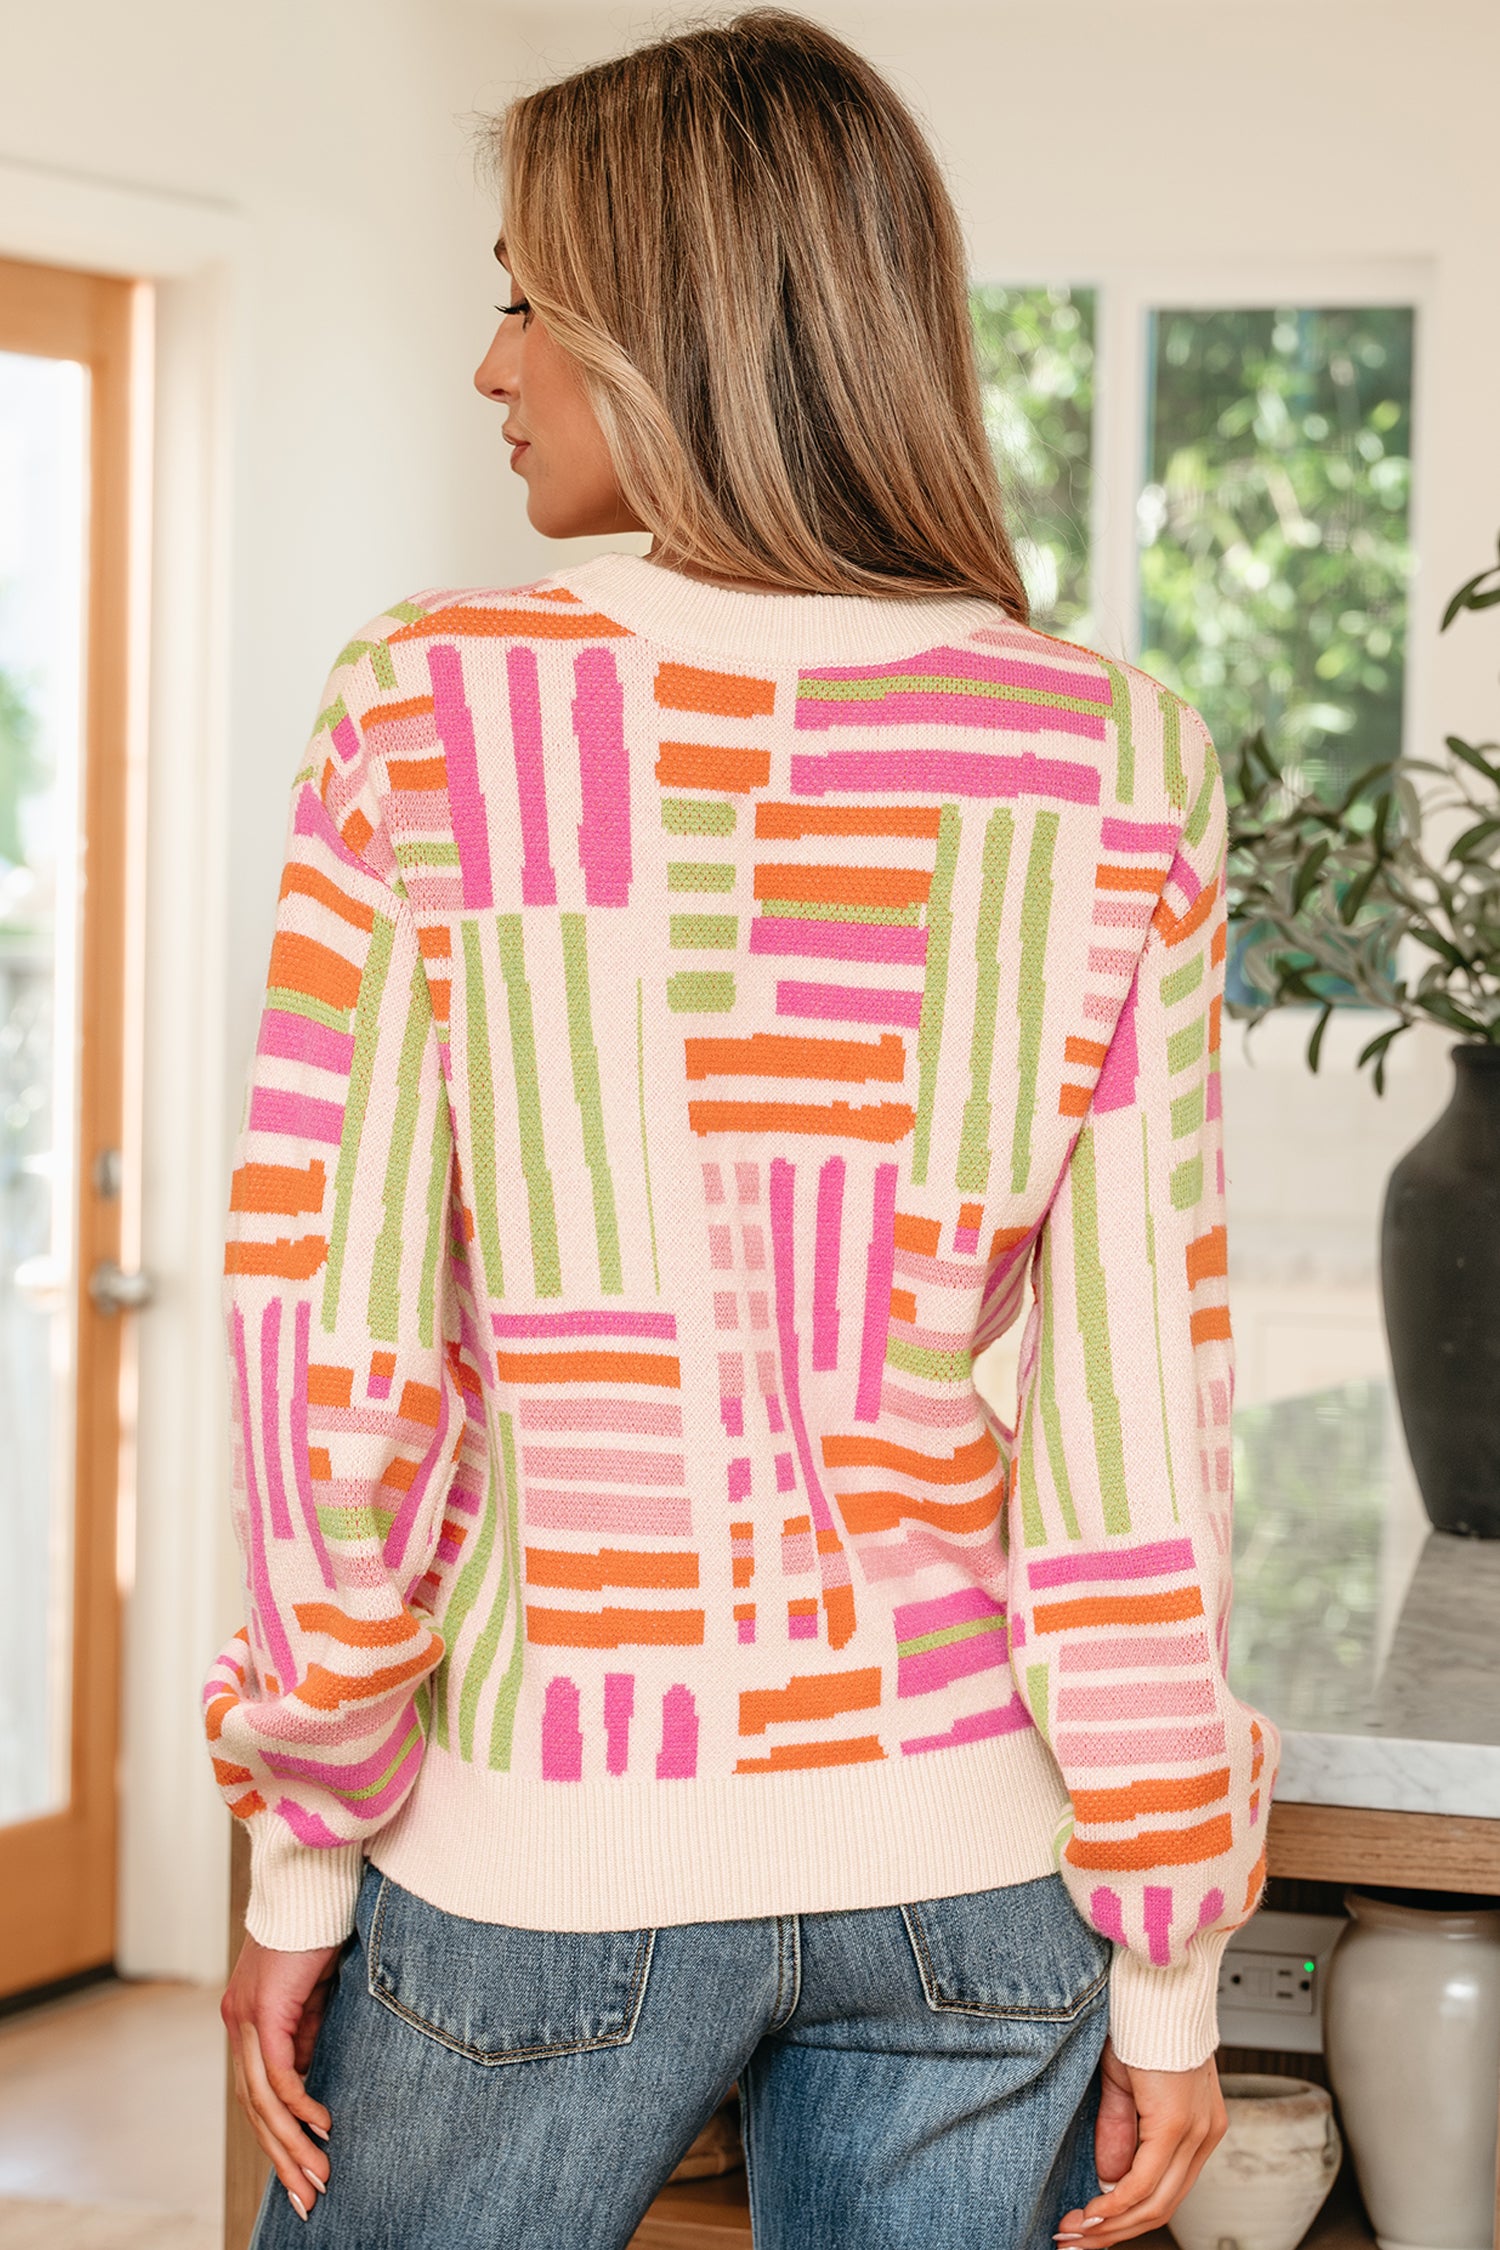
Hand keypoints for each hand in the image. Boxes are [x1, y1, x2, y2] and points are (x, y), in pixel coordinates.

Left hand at [222, 1934, 342, 2222]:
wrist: (310, 1877)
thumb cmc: (317, 1926)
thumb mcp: (314, 1992)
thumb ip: (307, 2032)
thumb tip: (309, 2078)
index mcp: (247, 2020)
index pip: (257, 2094)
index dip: (278, 2136)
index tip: (303, 2171)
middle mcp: (238, 2023)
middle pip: (255, 2109)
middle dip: (283, 2158)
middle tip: (308, 2198)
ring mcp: (247, 2017)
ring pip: (263, 2101)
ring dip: (292, 2144)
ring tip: (317, 2177)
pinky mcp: (265, 2008)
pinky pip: (279, 2072)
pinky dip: (299, 2105)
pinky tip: (321, 2126)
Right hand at [1056, 2037, 1226, 2245]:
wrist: (1156, 1979)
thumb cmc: (1142, 2017)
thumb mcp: (1127, 2081)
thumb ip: (1122, 2129)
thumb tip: (1110, 2179)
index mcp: (1198, 2124)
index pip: (1166, 2188)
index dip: (1126, 2216)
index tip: (1090, 2226)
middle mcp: (1204, 2133)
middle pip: (1162, 2205)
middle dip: (1114, 2231)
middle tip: (1075, 2241)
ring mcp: (1195, 2131)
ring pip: (1155, 2202)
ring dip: (1110, 2225)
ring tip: (1075, 2233)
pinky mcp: (1177, 2124)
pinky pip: (1145, 2181)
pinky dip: (1116, 2205)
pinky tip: (1092, 2214)